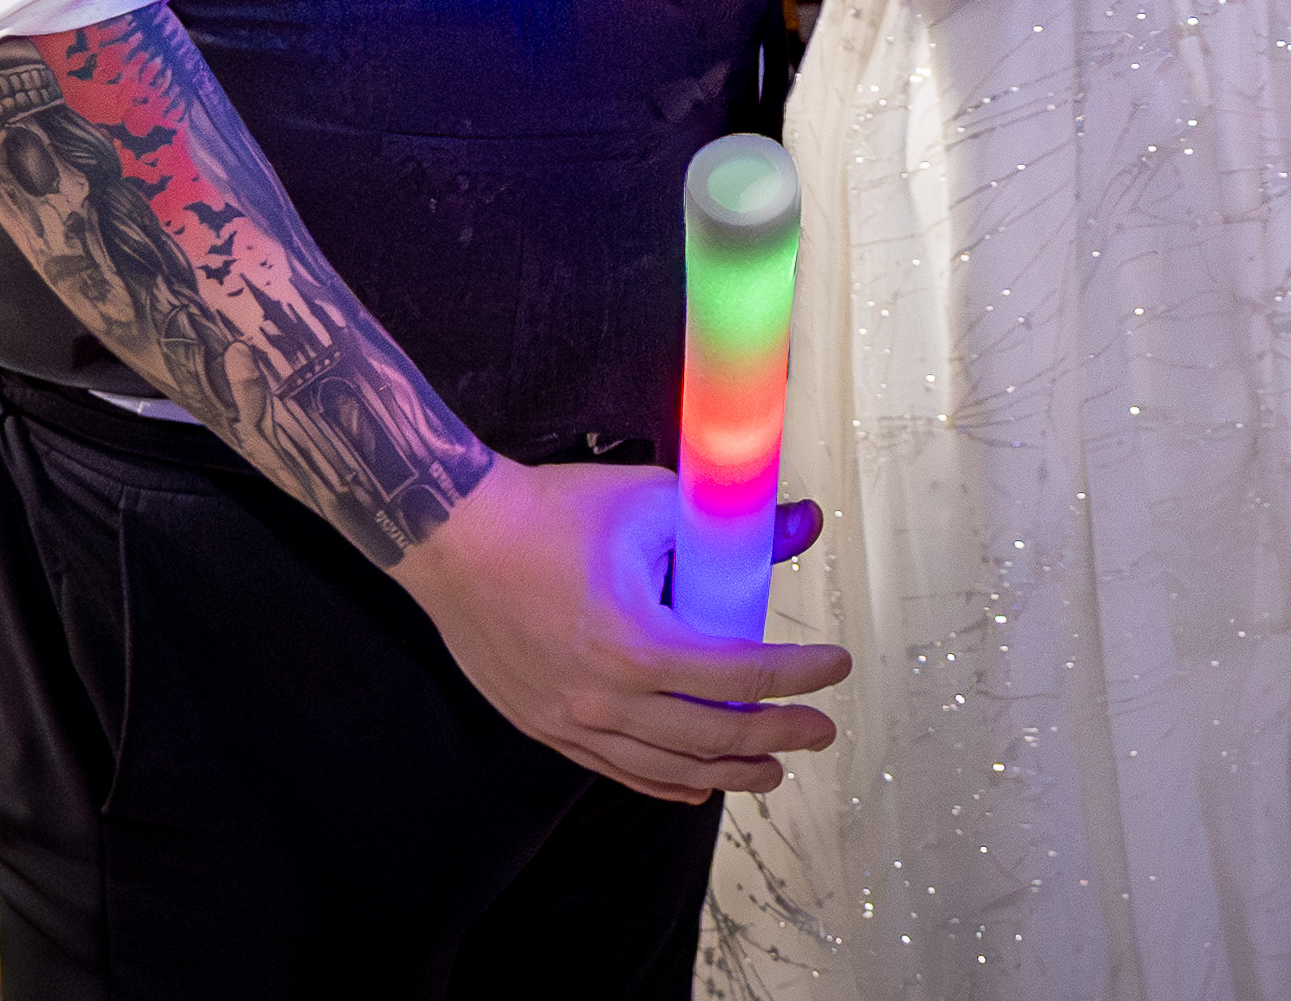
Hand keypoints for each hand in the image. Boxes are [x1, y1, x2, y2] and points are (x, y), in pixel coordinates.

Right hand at [387, 458, 852, 800]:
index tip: (835, 668)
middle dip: (779, 734)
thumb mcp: (651, 504)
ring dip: (730, 772)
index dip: (799, 675)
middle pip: (713, 735)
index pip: (741, 672)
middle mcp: (602, 697)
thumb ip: (732, 524)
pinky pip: (619, 770)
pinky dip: (667, 782)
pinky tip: (700, 786)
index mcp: (633, 642)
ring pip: (669, 767)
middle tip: (820, 730)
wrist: (454, 539)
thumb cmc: (551, 513)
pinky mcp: (546, 728)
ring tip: (774, 769)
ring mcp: (570, 721)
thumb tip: (806, 522)